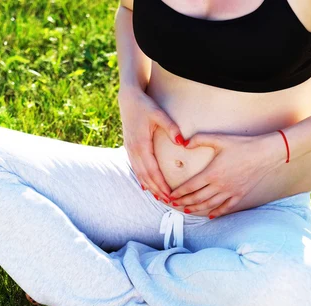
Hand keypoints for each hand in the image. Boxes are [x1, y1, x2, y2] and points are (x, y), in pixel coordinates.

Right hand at [118, 86, 185, 201]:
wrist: (128, 98)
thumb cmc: (145, 105)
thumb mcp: (159, 113)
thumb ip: (171, 127)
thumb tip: (183, 142)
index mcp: (141, 144)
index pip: (152, 170)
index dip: (161, 184)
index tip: (170, 194)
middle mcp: (133, 150)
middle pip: (145, 176)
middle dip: (157, 190)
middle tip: (168, 202)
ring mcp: (130, 150)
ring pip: (139, 174)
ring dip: (149, 187)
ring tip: (160, 197)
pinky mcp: (130, 148)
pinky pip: (136, 167)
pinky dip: (142, 178)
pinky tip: (147, 186)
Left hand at [169, 131, 286, 217]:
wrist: (265, 154)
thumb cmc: (242, 145)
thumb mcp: (219, 139)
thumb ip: (199, 139)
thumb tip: (183, 143)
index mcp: (212, 173)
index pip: (190, 186)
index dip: (179, 193)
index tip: (171, 196)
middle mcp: (219, 185)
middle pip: (197, 198)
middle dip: (184, 202)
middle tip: (174, 204)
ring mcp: (230, 192)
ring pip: (209, 205)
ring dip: (196, 209)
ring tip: (187, 210)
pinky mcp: (239, 195)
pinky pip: (226, 207)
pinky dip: (217, 212)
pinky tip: (210, 215)